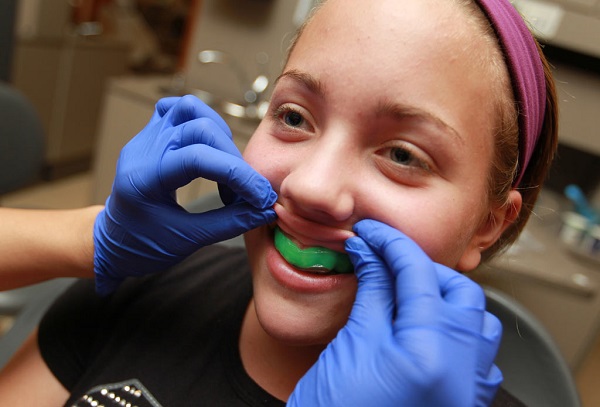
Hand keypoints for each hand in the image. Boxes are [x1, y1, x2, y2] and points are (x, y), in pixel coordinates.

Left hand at [94, 96, 276, 294]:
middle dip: (233, 159)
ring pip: (190, 110)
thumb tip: (265, 210)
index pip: (198, 159)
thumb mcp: (187, 242)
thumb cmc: (142, 246)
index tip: (261, 197)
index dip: (238, 175)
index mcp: (143, 179)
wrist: (112, 243)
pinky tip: (210, 147)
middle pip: (199, 129)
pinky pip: (177, 109)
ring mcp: (145, 138)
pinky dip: (201, 120)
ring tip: (227, 167)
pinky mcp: (151, 135)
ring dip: (219, 134)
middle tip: (245, 191)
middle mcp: (142, 150)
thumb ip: (229, 223)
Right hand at [288, 219, 501, 406]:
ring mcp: (468, 391)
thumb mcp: (349, 347)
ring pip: (476, 321)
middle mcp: (462, 372)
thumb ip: (371, 294)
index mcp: (429, 355)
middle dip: (421, 269)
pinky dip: (456, 333)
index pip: (419, 274)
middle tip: (385, 264)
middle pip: (458, 292)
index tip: (371, 233)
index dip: (392, 244)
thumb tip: (371, 253)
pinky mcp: (464, 404)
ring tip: (407, 296)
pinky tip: (426, 332)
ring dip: (444, 298)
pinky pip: (478, 356)